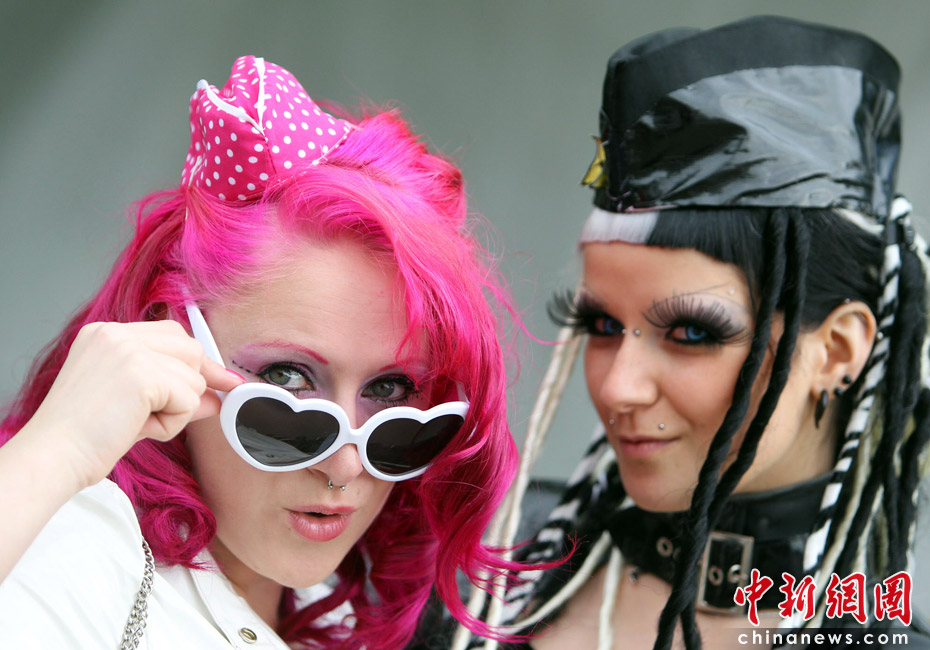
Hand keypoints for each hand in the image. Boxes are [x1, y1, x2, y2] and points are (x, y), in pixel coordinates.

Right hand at [23, 320, 242, 489]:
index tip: (220, 382)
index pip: (170, 334)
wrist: (53, 457)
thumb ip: (174, 393)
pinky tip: (140, 429)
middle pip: (189, 348)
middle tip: (192, 409)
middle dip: (197, 382)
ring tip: (139, 423)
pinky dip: (173, 422)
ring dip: (178, 409)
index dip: (194, 362)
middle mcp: (116, 334)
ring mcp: (129, 351)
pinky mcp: (142, 374)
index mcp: (105, 334)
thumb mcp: (135, 405)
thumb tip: (217, 395)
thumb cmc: (85, 437)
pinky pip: (189, 399)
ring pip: (193, 376)